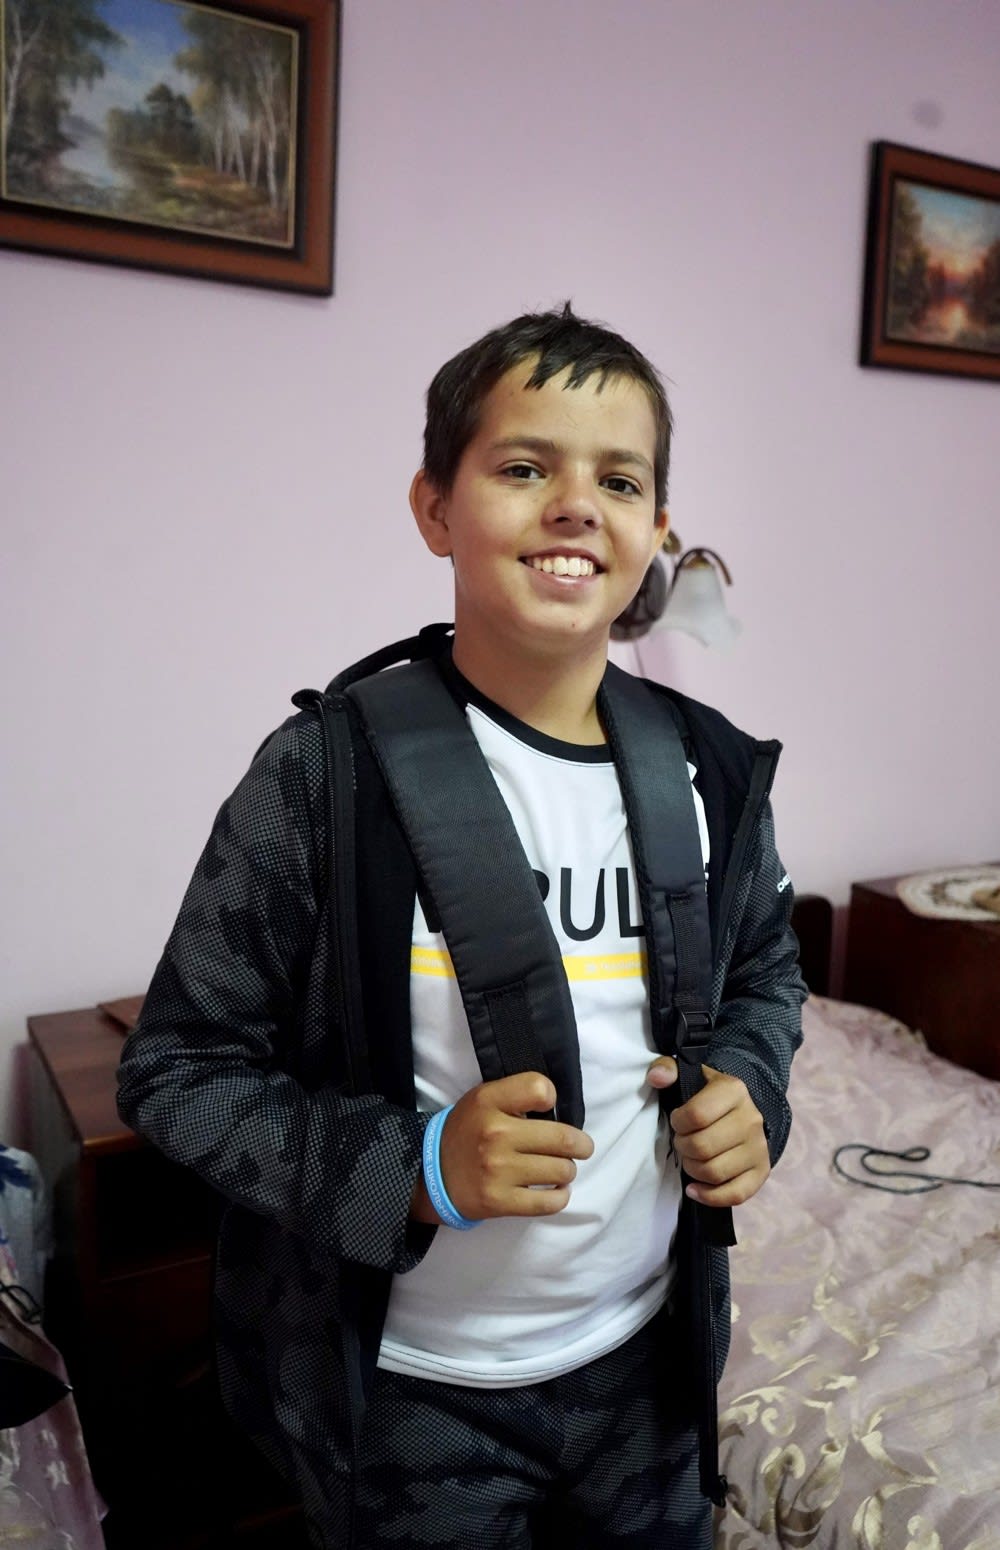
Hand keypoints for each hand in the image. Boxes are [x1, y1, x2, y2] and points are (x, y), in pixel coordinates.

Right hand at [410, 1072, 593, 1223]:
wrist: (431, 1174)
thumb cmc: (467, 1131)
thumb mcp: (483, 1099)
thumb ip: (516, 1094)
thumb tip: (558, 1106)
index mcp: (489, 1102)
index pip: (540, 1089)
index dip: (551, 1097)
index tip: (548, 1108)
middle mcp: (495, 1135)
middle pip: (563, 1138)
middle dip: (581, 1145)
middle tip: (582, 1148)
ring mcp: (498, 1171)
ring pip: (561, 1171)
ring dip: (568, 1171)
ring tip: (560, 1169)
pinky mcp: (500, 1201)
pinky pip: (549, 1202)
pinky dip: (560, 1196)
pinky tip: (555, 1190)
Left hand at [646, 1057, 769, 1206]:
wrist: (738, 1110)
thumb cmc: (706, 1095)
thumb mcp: (688, 1074)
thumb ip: (666, 1068)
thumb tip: (655, 1078)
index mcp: (733, 1090)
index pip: (696, 1115)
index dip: (678, 1123)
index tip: (677, 1122)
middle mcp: (751, 1119)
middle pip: (703, 1147)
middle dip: (683, 1148)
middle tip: (682, 1142)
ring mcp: (759, 1147)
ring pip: (714, 1172)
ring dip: (693, 1170)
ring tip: (691, 1158)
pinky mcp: (762, 1171)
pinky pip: (735, 1194)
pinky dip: (710, 1197)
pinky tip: (695, 1189)